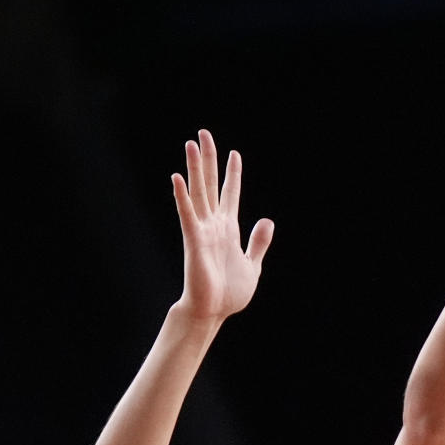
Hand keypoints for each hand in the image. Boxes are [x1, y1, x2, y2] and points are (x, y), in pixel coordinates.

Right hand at [172, 129, 273, 322]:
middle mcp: (214, 225)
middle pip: (211, 184)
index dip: (233, 174)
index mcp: (229, 229)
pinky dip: (182, 197)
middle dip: (210, 159)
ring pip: (198, 192)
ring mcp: (203, 230)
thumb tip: (267, 221)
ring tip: (191, 143)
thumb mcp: (252, 265)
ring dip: (195, 168)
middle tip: (204, 133)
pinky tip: (177, 178)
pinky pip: (187, 214)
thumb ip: (258, 243)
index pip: (231, 194)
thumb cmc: (229, 293)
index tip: (234, 154)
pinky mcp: (193, 240)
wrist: (213, 312)